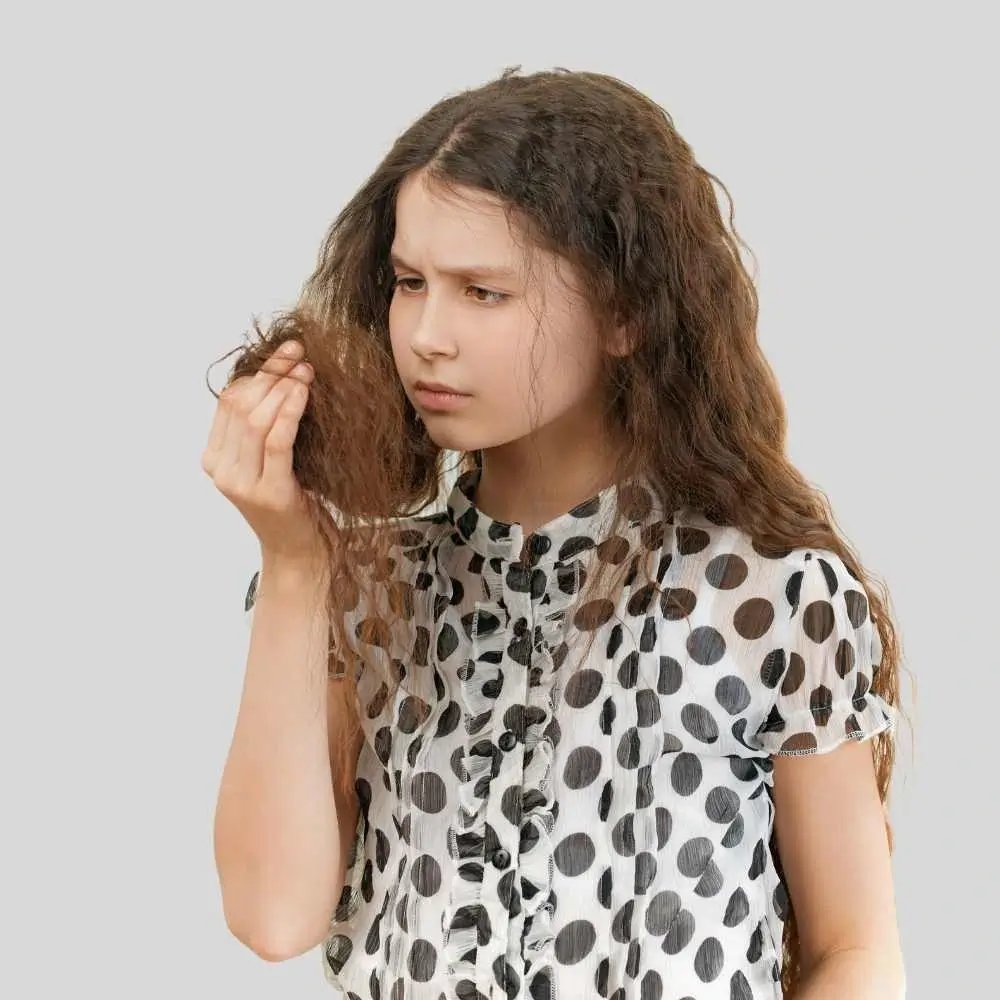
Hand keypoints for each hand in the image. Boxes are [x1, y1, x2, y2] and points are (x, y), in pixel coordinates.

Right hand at [202, 340, 325, 563]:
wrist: (301, 551)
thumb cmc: (292, 500)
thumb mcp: (270, 459)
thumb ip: (264, 426)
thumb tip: (281, 375)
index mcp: (214, 457)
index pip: (229, 401)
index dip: (257, 372)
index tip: (286, 353)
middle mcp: (222, 469)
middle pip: (240, 405)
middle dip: (271, 374)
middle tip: (299, 356)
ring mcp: (242, 483)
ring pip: (255, 420)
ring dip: (283, 389)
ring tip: (307, 371)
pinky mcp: (269, 492)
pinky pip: (276, 442)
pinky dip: (290, 412)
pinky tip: (304, 394)